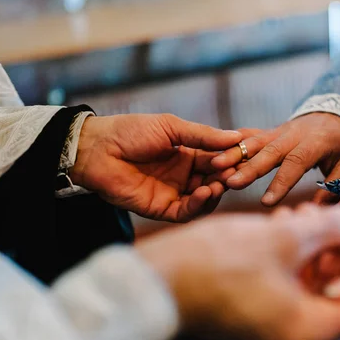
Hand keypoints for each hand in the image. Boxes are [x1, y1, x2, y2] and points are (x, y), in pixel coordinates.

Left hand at [70, 114, 241, 221]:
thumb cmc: (131, 131)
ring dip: (214, 193)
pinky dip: (198, 205)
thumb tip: (236, 136)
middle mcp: (184, 176)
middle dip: (226, 179)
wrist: (98, 148)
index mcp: (188, 155)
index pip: (217, 160)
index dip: (229, 160)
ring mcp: (173, 193)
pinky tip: (203, 193)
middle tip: (235, 175)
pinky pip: (186, 212)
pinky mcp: (161, 208)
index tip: (242, 157)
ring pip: (204, 200)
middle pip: (214, 181)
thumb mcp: (171, 128)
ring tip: (217, 185)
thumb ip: (202, 136)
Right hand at [137, 204, 339, 339]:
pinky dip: (293, 260)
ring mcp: (271, 331)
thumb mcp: (283, 237)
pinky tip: (285, 225)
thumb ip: (333, 228)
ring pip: (309, 289)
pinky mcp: (253, 318)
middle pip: (336, 294)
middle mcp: (293, 339)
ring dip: (315, 251)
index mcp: (307, 330)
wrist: (154, 280)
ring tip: (307, 213)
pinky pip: (287, 290)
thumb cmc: (216, 261)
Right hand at [211, 113, 339, 205]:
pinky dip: (229, 144)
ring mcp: (277, 131)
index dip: (281, 182)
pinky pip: (247, 136)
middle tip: (232, 184)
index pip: (296, 163)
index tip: (267, 202)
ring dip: (233, 153)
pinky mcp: (267, 132)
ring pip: (253, 141)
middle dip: (249, 168)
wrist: (334, 113)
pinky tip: (212, 154)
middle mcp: (292, 135)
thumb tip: (319, 209)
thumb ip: (336, 186)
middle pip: (269, 151)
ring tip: (215, 167)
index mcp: (315, 143)